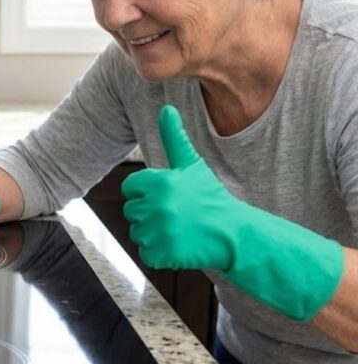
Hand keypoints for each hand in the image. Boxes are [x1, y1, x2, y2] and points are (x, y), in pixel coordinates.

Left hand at [121, 105, 343, 320]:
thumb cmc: (211, 198)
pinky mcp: (161, 253)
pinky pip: (146, 253)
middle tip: (178, 215)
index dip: (146, 193)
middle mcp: (155, 206)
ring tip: (180, 230)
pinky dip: (160, 254)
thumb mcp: (192, 166)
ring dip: (154, 235)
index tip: (169, 197)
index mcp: (158, 182)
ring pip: (137, 233)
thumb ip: (174, 138)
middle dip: (150, 214)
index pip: (129, 188)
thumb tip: (166, 109)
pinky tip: (179, 246)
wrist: (234, 234)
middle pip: (131, 211)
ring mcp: (158, 231)